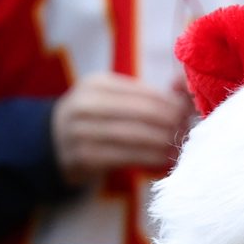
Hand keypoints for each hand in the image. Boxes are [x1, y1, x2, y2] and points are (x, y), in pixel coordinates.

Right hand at [51, 73, 192, 185]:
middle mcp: (87, 103)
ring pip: (135, 135)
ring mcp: (84, 130)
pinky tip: (166, 160)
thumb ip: (144, 97)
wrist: (55, 142)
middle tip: (188, 131)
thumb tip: (185, 95)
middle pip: (141, 112)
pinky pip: (126, 157)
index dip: (171, 103)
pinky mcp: (86, 156)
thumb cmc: (96, 119)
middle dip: (170, 122)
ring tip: (180, 146)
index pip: (143, 92)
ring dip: (164, 142)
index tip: (188, 113)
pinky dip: (151, 158)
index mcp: (97, 84)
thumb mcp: (111, 99)